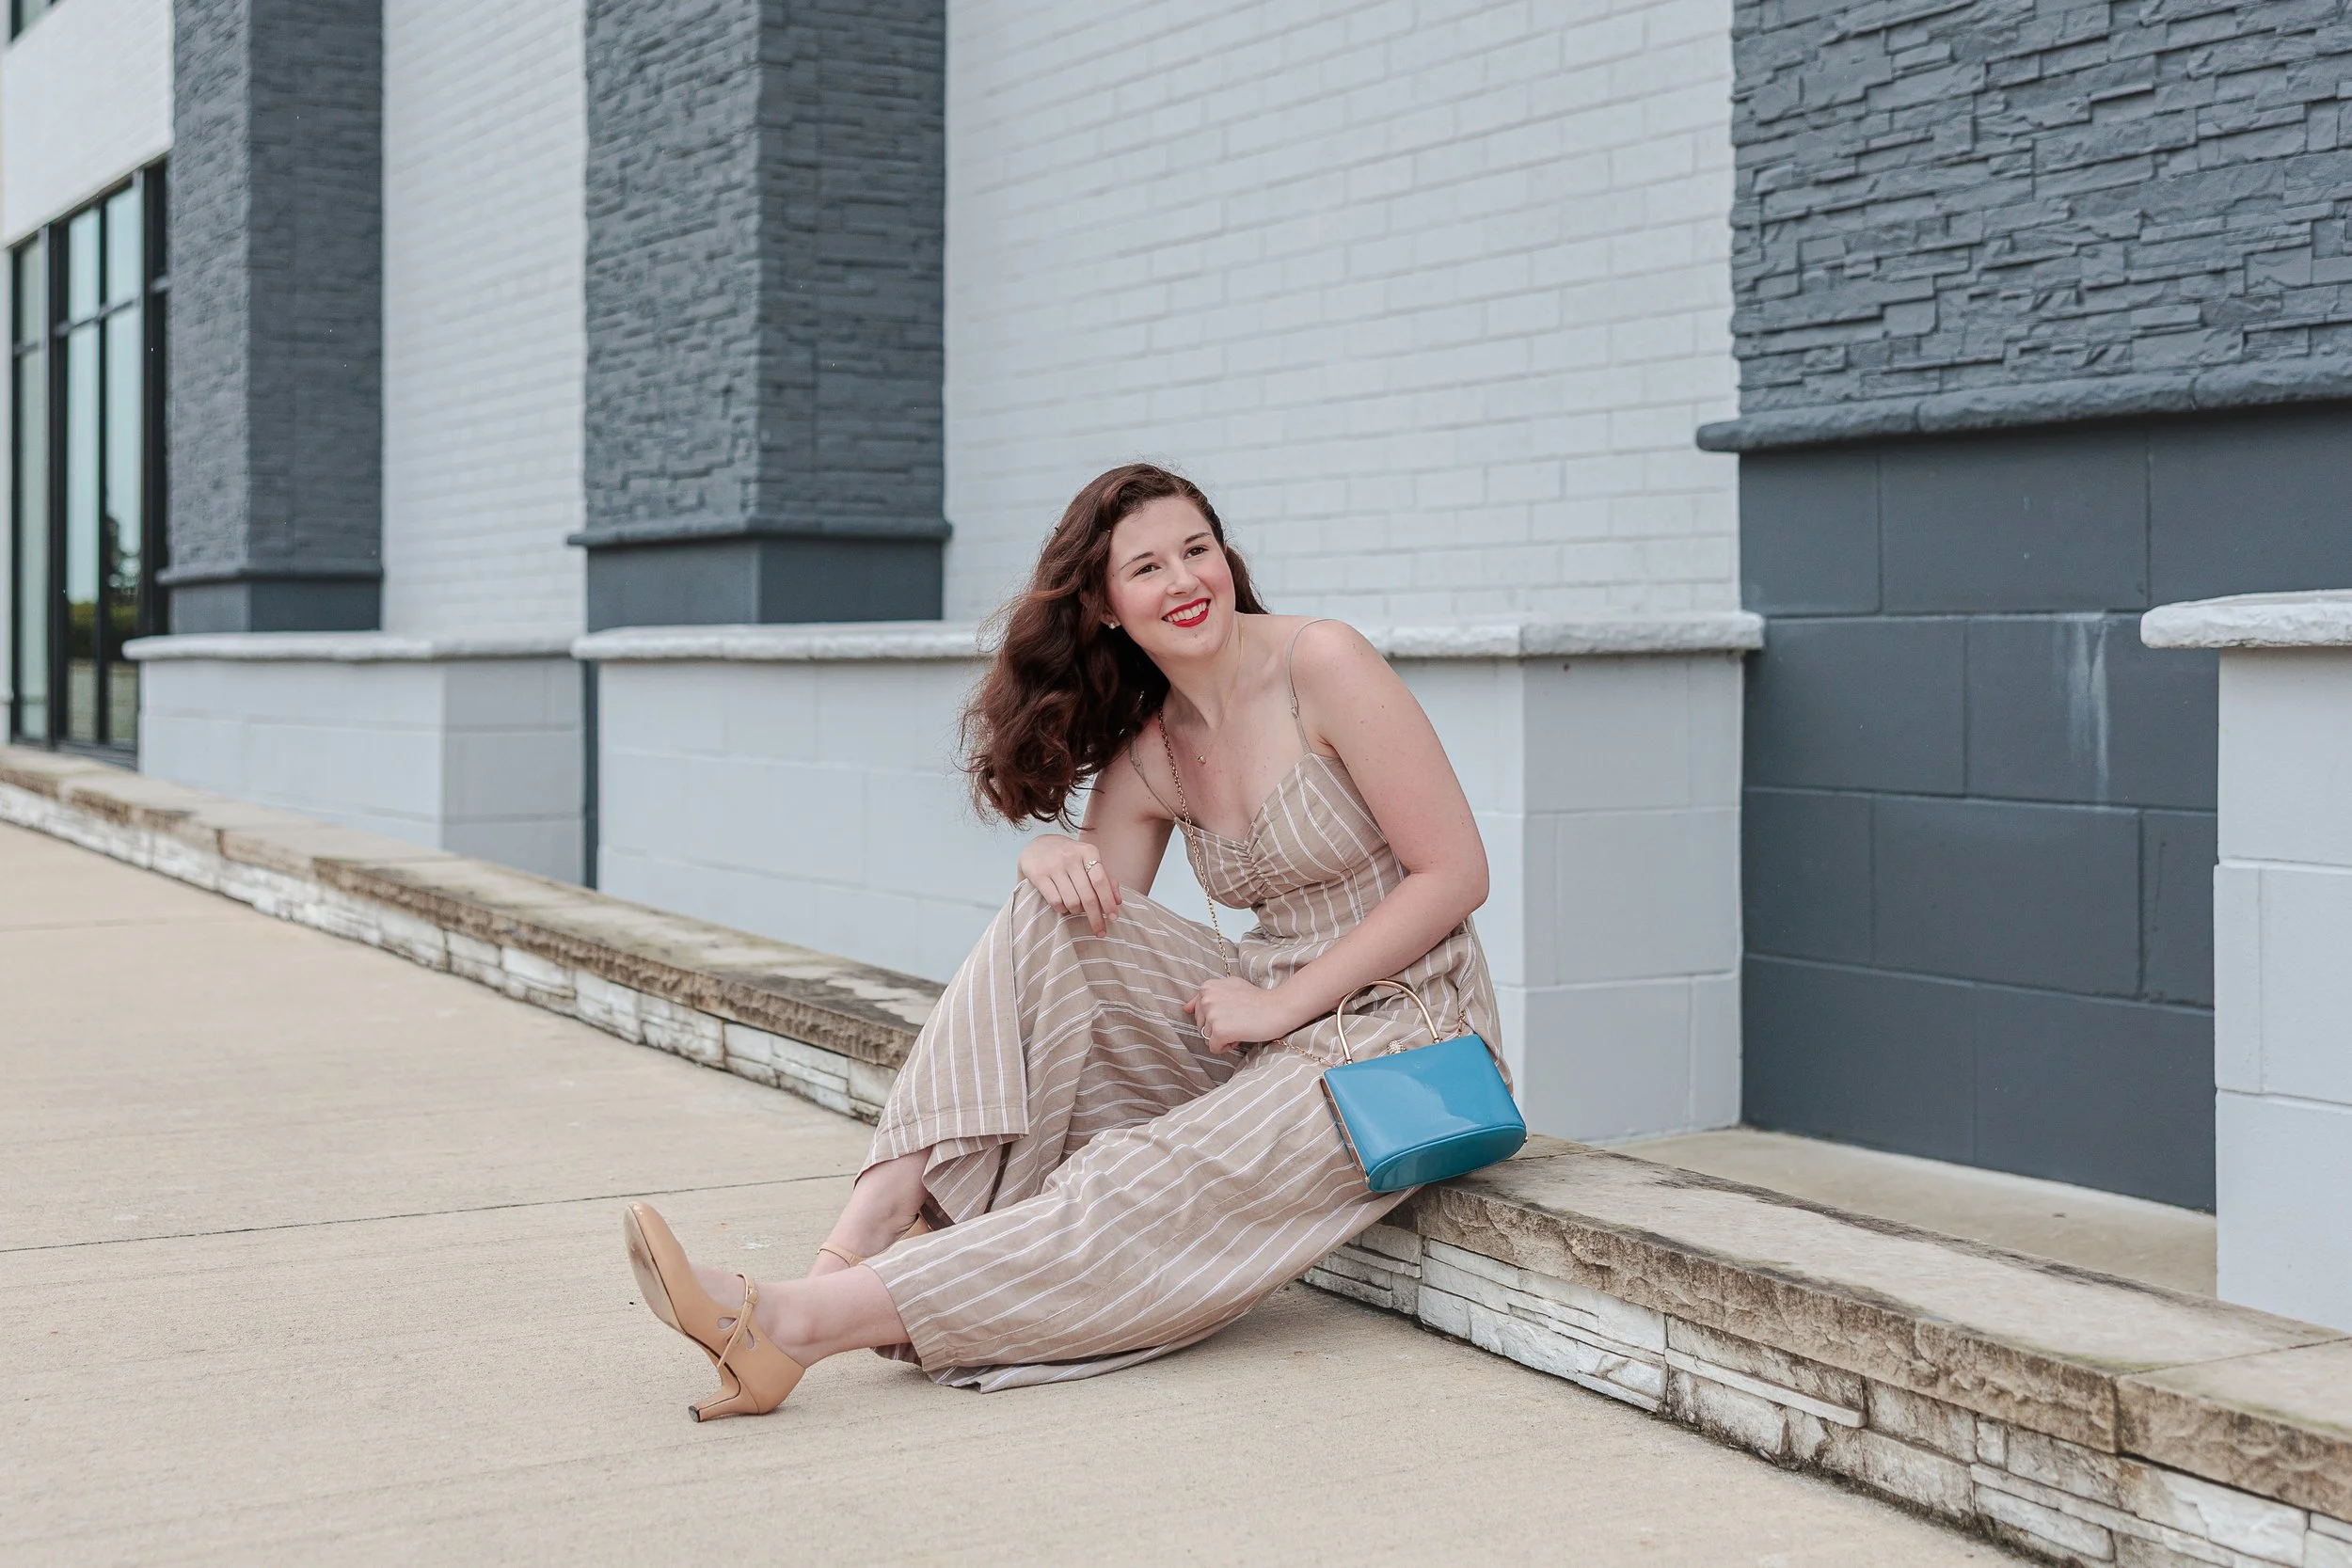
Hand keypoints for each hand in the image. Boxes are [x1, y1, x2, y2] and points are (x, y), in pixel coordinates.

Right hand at [1017, 834, 1122, 935]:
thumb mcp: (1088, 860)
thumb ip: (1105, 878)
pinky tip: (1064, 906)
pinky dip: (1062, 909)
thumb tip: (1118, 901)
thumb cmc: (1070, 857)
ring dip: (1077, 911)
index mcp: (1088, 851)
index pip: (1101, 881)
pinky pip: (1055, 901)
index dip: (1108, 902)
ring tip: (1077, 909)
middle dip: (1096, 917)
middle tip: (1101, 931)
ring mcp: (1054, 866)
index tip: (1114, 918)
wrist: (1037, 845)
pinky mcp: (1038, 875)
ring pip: (1072, 901)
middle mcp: (1071, 857)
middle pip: (1088, 896)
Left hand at [1183, 975, 1297, 1053]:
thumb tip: (1186, 1009)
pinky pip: (1214, 1048)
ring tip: (1241, 1025)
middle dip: (1219, 1027)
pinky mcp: (1218, 1031)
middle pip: (1202, 1026)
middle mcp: (1206, 999)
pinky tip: (1241, 1035)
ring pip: (1208, 1038)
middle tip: (1239, 1019)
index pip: (1199, 1013)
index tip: (1233, 1011)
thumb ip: (1208, 996)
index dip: (1217, 1016)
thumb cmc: (1257, 999)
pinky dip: (1227, 1046)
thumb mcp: (1230, 987)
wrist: (1278, 1008)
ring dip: (1224, 1037)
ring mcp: (1211, 1015)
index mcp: (1206, 987)